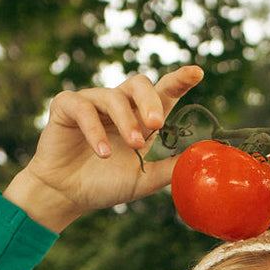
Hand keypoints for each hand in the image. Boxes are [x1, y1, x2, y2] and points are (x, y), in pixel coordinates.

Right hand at [3, 66, 203, 231]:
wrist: (67, 195)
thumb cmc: (105, 185)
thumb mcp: (144, 180)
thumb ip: (170, 169)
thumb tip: (203, 158)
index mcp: (140, 118)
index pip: (163, 93)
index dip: (179, 80)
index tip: (197, 73)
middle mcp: (118, 105)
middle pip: (139, 84)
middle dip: (150, 101)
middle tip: (156, 125)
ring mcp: (92, 102)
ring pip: (113, 97)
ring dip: (125, 121)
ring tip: (132, 146)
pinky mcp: (66, 106)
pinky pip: (83, 108)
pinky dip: (94, 130)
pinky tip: (104, 153)